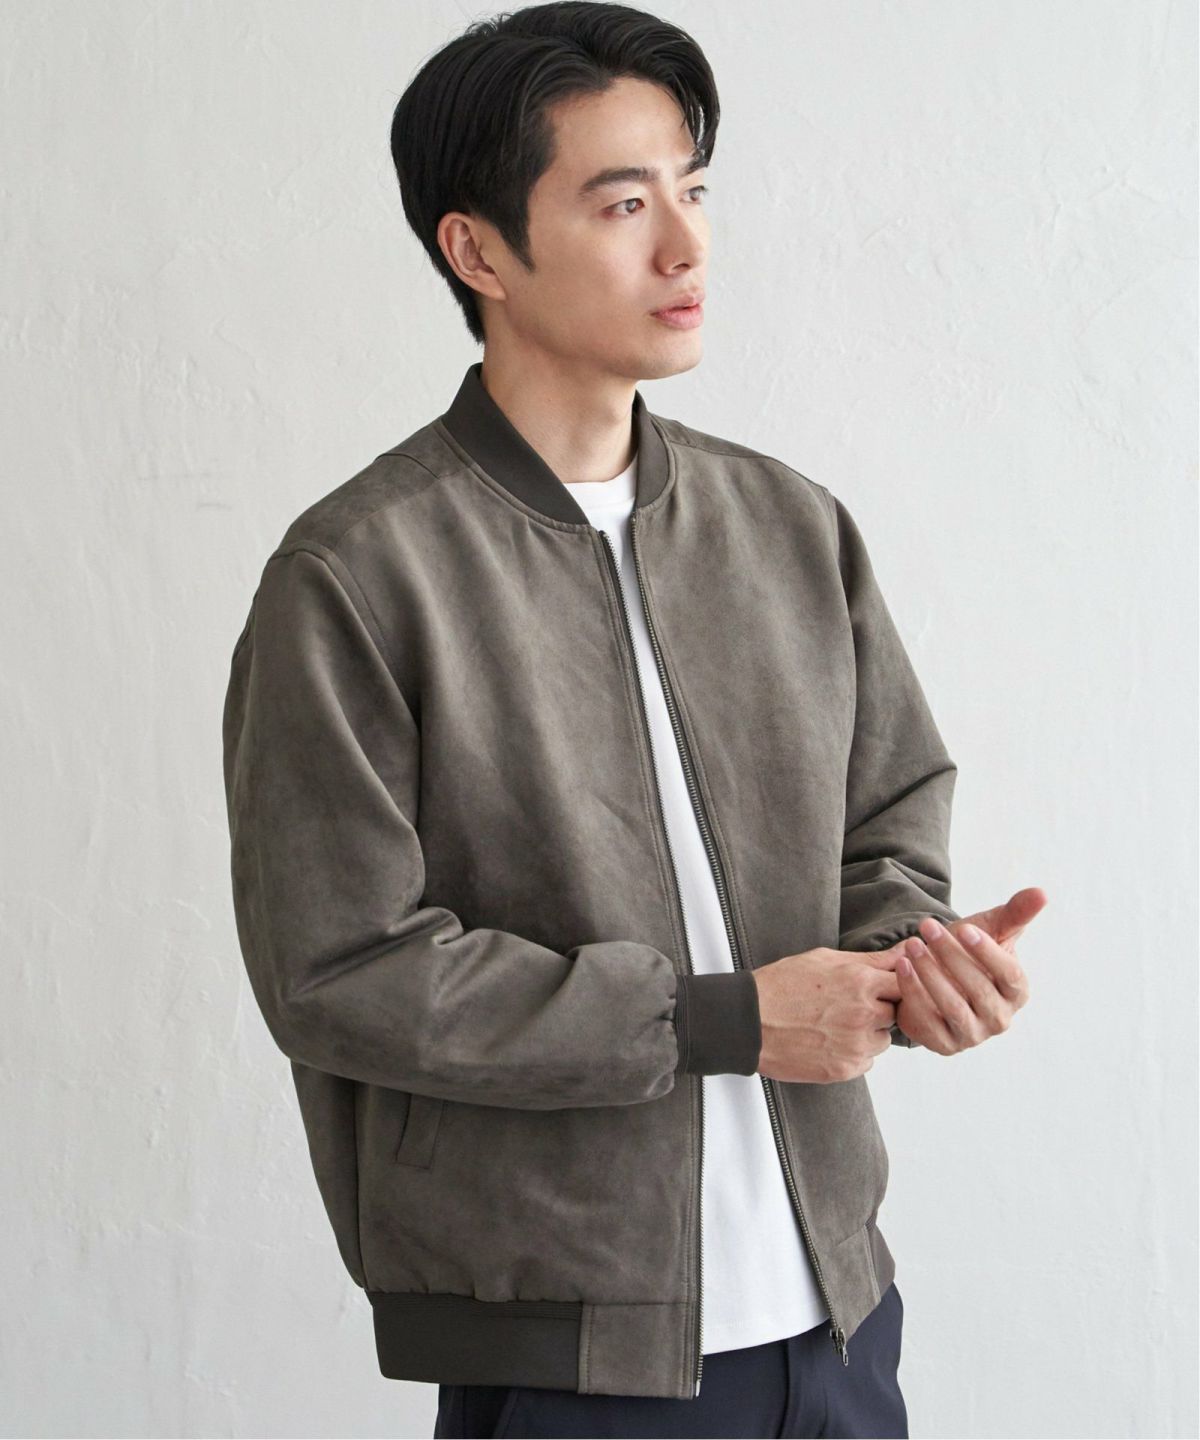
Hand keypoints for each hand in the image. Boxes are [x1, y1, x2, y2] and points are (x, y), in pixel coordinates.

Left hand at [886, 887, 1040, 1054]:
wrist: (931, 976)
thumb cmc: (966, 951)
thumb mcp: (990, 930)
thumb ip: (1015, 913)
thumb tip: (1042, 892)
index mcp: (1017, 992)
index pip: (1010, 975)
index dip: (988, 953)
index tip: (963, 928)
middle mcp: (1000, 1018)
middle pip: (979, 989)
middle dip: (950, 955)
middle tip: (927, 926)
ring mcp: (973, 1035)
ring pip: (953, 1006)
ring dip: (930, 973)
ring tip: (912, 944)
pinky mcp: (944, 1044)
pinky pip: (928, 1021)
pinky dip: (913, 992)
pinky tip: (902, 966)